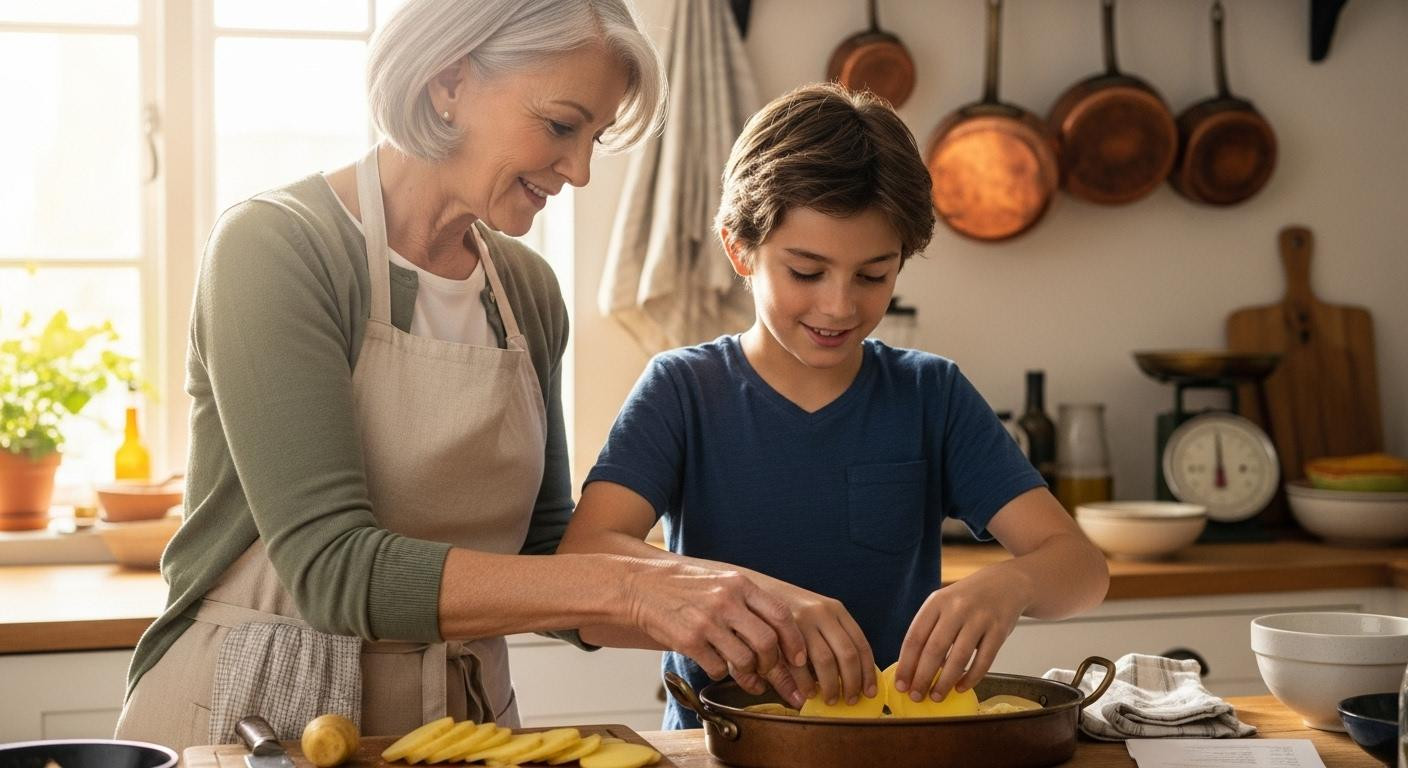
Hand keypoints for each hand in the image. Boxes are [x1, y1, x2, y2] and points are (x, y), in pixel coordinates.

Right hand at [623, 558, 807, 695]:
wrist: (639, 585)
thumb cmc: (684, 586)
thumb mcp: (720, 581)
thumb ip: (747, 601)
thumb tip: (779, 634)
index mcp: (739, 584)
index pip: (781, 615)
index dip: (795, 641)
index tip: (799, 659)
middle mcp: (726, 601)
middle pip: (767, 642)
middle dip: (777, 668)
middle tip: (781, 681)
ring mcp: (707, 621)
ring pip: (744, 660)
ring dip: (752, 678)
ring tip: (753, 683)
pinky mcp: (688, 640)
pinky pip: (716, 668)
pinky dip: (723, 674)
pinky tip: (720, 670)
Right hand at [749, 573, 875, 706]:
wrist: (755, 589)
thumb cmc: (789, 607)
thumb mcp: (816, 614)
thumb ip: (833, 636)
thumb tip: (856, 674)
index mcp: (836, 609)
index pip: (861, 644)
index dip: (867, 672)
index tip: (869, 691)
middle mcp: (823, 612)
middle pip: (847, 655)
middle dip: (851, 683)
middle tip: (850, 700)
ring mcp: (803, 620)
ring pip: (826, 662)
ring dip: (830, 686)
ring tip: (829, 700)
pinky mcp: (782, 630)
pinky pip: (799, 665)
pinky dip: (805, 684)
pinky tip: (807, 693)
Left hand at [893, 567, 1029, 702]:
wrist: (1005, 583)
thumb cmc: (967, 599)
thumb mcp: (943, 604)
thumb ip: (930, 629)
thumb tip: (913, 668)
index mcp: (936, 602)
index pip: (915, 637)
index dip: (906, 664)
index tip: (900, 685)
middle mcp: (956, 608)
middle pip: (934, 649)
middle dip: (922, 677)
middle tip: (916, 697)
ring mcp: (980, 619)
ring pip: (959, 658)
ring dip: (945, 681)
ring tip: (936, 696)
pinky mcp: (999, 630)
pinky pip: (984, 660)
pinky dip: (971, 677)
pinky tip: (961, 687)